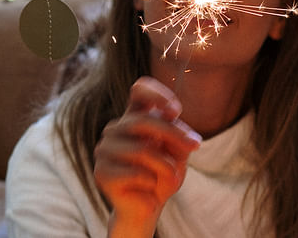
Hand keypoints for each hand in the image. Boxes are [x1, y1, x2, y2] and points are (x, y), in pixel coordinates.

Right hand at [94, 77, 201, 237]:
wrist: (147, 207)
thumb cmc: (163, 174)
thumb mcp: (178, 152)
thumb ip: (179, 135)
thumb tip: (183, 130)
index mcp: (133, 116)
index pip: (138, 90)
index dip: (156, 94)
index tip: (175, 110)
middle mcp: (116, 128)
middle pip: (144, 121)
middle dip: (174, 133)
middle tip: (195, 145)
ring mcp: (104, 148)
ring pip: (142, 150)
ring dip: (165, 165)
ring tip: (174, 177)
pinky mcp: (101, 172)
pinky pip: (134, 173)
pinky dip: (151, 182)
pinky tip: (150, 188)